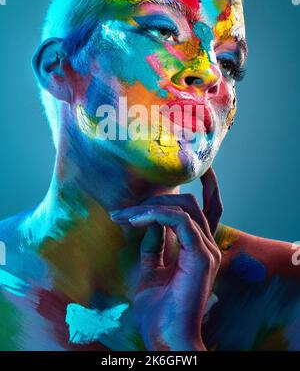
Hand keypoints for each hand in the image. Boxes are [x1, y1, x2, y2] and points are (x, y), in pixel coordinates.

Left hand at [110, 167, 222, 350]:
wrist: (165, 338)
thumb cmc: (157, 310)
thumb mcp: (150, 270)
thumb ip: (153, 245)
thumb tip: (147, 222)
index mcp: (199, 248)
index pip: (210, 208)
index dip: (210, 186)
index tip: (200, 169)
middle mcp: (206, 245)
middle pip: (188, 203)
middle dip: (155, 199)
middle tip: (124, 212)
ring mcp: (206, 250)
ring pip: (184, 207)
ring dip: (150, 207)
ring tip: (124, 217)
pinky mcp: (201, 256)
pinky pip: (180, 222)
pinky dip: (156, 216)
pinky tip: (135, 221)